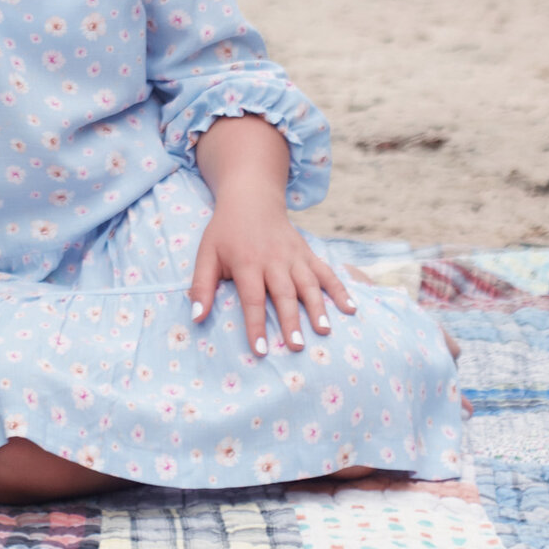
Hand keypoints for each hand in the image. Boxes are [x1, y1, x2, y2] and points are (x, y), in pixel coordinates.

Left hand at [189, 182, 357, 355]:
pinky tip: (351, 308)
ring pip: (308, 284)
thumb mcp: (206, 254)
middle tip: (296, 346)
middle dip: (290, 321)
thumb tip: (197, 318)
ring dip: (318, 307)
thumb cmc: (225, 232)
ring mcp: (294, 256)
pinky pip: (326, 272)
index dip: (256, 325)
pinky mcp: (307, 253)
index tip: (261, 350)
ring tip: (324, 331)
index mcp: (247, 262)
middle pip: (284, 293)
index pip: (252, 298)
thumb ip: (201, 286)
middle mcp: (274, 260)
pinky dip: (340, 289)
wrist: (251, 199)